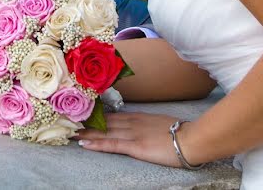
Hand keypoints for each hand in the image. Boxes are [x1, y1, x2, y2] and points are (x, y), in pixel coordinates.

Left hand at [76, 112, 194, 167]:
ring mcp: (132, 133)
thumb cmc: (182, 133)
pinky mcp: (135, 146)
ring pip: (104, 132)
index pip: (113, 116)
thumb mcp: (162, 123)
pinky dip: (96, 144)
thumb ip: (150, 124)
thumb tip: (146, 127)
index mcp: (139, 117)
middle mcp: (132, 122)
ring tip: (71, 133)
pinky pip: (111, 144)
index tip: (83, 116)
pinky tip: (84, 143)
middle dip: (87, 123)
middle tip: (70, 122)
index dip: (97, 117)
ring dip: (86, 133)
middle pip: (104, 123)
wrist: (192, 138)